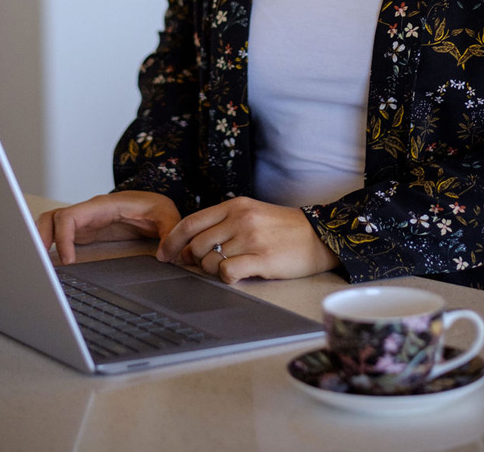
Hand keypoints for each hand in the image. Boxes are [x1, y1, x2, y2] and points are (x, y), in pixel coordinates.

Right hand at [37, 192, 180, 264]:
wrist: (154, 205)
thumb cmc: (156, 207)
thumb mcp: (167, 215)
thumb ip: (168, 232)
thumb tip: (162, 255)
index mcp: (102, 206)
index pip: (71, 215)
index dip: (63, 236)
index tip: (67, 259)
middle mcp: (88, 213)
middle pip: (52, 217)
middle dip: (40, 237)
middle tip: (39, 264)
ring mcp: (84, 222)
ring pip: (51, 224)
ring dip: (41, 240)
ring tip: (39, 265)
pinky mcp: (85, 233)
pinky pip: (60, 235)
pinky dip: (51, 246)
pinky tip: (52, 265)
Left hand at [156, 196, 339, 283]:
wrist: (319, 235)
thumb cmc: (283, 228)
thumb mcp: (252, 213)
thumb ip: (225, 223)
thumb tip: (193, 243)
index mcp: (235, 205)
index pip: (191, 222)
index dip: (172, 240)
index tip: (163, 254)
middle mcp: (240, 219)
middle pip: (196, 244)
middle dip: (192, 260)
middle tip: (201, 266)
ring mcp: (250, 238)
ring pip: (209, 261)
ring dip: (211, 271)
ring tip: (229, 268)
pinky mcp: (262, 259)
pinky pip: (227, 273)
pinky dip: (226, 277)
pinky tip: (237, 275)